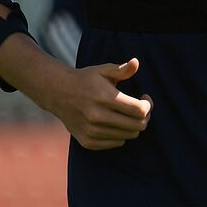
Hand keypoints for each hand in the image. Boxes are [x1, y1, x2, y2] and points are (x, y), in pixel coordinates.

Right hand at [35, 59, 152, 151]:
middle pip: (137, 126)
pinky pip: (116, 143)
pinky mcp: (88, 142)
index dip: (148, 105)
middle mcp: (97, 116)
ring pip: (128, 136)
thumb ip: (121, 70)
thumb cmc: (85, 80)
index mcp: (104, 97)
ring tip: (127, 114)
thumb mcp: (102, 70)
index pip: (139, 110)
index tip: (145, 98)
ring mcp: (92, 131)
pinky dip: (120, 134)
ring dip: (132, 126)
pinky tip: (115, 122)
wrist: (58, 93)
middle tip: (140, 108)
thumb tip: (136, 62)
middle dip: (144, 117)